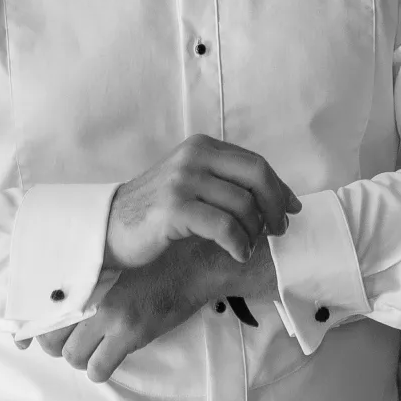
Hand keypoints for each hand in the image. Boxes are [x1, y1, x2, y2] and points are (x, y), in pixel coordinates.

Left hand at [24, 235, 279, 383]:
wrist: (195, 260)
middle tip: (70, 342)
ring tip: (92, 351)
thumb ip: (90, 276)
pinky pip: (98, 368)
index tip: (26, 339)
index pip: (43, 306)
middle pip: (50, 335)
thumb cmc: (158, 257)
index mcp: (85, 273)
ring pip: (72, 355)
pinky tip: (108, 360)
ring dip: (81, 358)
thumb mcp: (116, 260)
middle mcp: (90, 292)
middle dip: (57, 345)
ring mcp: (108, 313)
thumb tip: (64, 298)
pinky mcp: (129, 332)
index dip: (30, 328)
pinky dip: (99, 369)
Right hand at [104, 134, 300, 269]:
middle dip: (275, 206)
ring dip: (255, 231)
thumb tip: (278, 198)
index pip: (256, 162)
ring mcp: (183, 181)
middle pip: (257, 176)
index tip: (292, 209)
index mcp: (201, 147)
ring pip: (243, 204)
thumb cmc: (154, 212)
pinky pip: (224, 227)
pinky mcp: (175, 209)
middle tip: (278, 230)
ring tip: (249, 246)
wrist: (108, 228)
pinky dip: (239, 243)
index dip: (280, 187)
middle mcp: (194, 157)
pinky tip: (239, 254)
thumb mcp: (190, 184)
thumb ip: (225, 182)